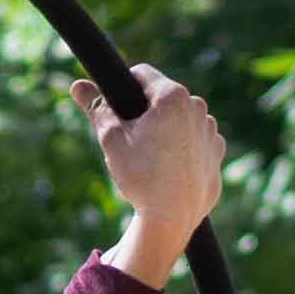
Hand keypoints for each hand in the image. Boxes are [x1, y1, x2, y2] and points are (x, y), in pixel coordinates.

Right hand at [68, 70, 221, 251]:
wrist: (172, 219)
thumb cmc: (141, 176)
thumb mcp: (112, 139)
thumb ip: (97, 107)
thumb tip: (78, 85)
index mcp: (172, 97)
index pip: (142, 74)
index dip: (124, 87)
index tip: (117, 107)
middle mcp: (197, 108)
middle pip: (163, 98)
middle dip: (146, 111)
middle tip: (132, 139)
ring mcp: (211, 131)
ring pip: (181, 119)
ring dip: (167, 129)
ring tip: (151, 158)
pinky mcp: (216, 153)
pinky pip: (196, 141)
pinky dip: (184, 149)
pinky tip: (170, 169)